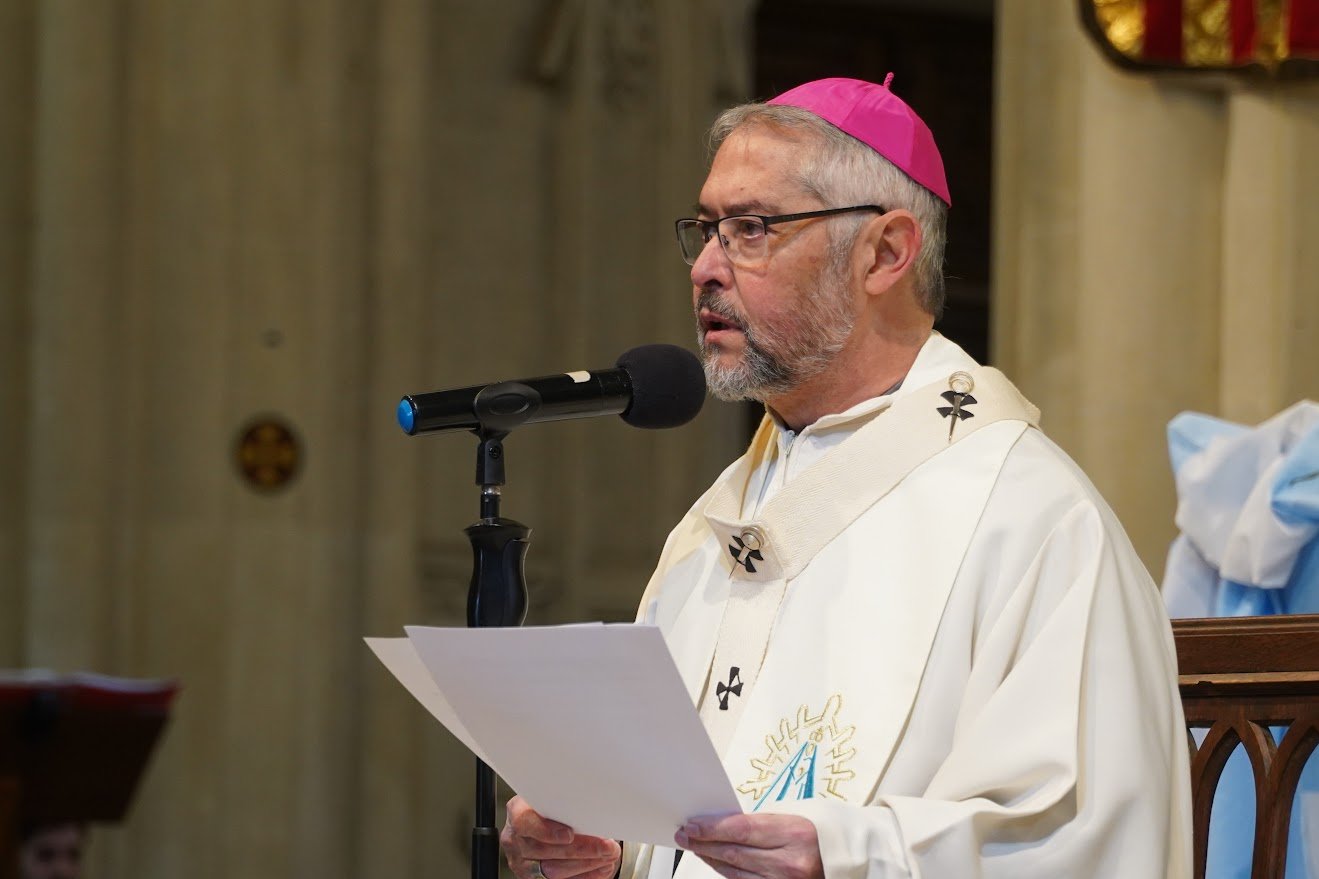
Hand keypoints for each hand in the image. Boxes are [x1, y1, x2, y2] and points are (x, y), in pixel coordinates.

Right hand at [500, 795, 621, 878]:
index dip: (546, 830)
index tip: (570, 834)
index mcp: (517, 812)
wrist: (545, 821)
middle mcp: (515, 840)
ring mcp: (522, 862)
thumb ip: (565, 799)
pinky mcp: (533, 878)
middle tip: (606, 846)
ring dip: (586, 864)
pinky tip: (601, 868)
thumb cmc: (553, 805)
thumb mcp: (553, 795)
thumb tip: (594, 804)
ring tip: (608, 856)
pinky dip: (585, 876)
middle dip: (580, 849)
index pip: (524, 822)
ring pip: (552, 870)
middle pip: (544, 850)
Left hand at [674, 812, 822, 878]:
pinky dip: (731, 873)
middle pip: (735, 853)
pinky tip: (719, 863)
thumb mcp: (797, 814)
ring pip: (738, 873)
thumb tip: (726, 824)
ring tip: (697, 847)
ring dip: (714, 859)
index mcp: (796, 834)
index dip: (712, 829)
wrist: (853, 856)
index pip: (741, 830)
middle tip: (685, 835)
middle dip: (705, 843)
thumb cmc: (827, 829)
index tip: (692, 825)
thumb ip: (762, 822)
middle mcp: (791, 864)